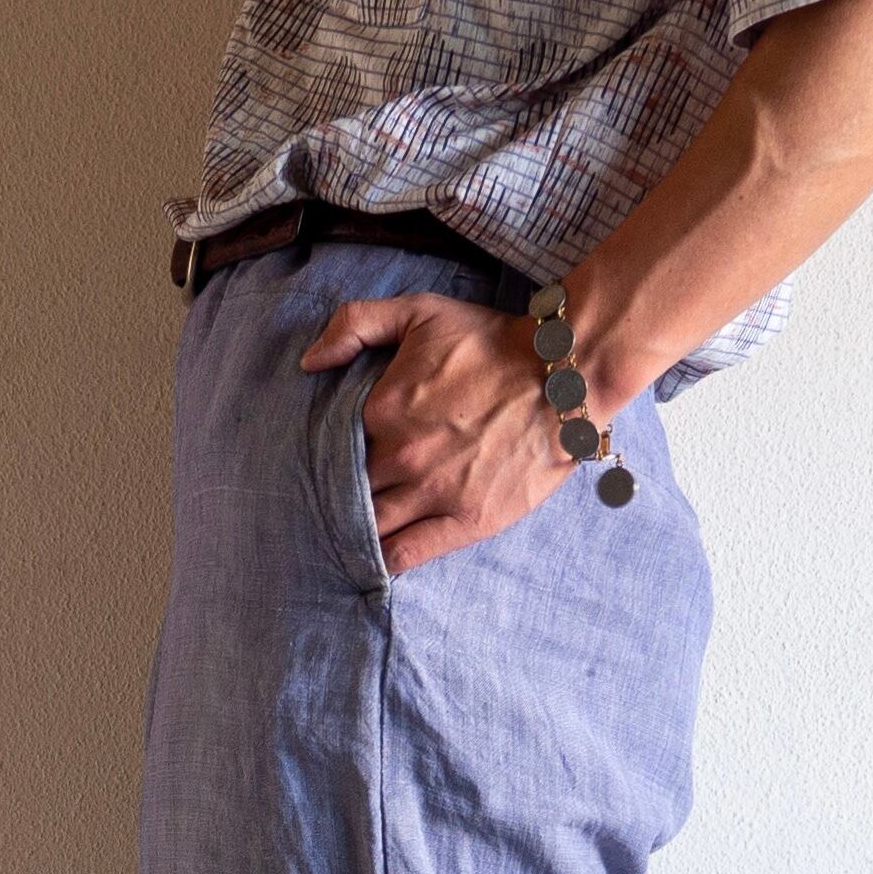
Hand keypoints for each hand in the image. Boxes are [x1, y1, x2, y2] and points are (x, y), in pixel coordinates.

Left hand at [299, 292, 576, 575]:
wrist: (562, 377)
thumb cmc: (492, 342)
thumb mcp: (419, 311)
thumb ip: (356, 323)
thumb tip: (310, 362)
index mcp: (382, 409)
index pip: (334, 445)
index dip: (329, 454)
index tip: (329, 458)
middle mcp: (402, 457)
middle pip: (348, 491)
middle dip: (337, 495)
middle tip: (332, 500)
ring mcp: (434, 493)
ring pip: (369, 527)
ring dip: (355, 532)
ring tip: (347, 534)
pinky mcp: (466, 521)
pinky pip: (405, 554)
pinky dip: (382, 561)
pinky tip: (372, 562)